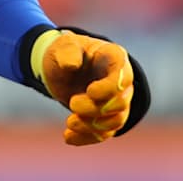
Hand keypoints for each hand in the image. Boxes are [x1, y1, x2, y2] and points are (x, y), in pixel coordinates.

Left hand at [32, 30, 134, 145]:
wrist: (60, 68)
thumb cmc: (65, 53)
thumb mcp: (62, 46)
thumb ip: (67, 51)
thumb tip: (71, 65)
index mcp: (114, 57)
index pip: (122, 76)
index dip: (109, 88)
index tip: (90, 92)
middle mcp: (121, 80)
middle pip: (120, 102)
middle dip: (95, 109)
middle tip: (72, 104)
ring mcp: (116, 100)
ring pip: (116, 121)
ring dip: (92, 126)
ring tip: (69, 123)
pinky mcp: (107, 117)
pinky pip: (105, 133)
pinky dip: (87, 137)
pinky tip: (68, 136)